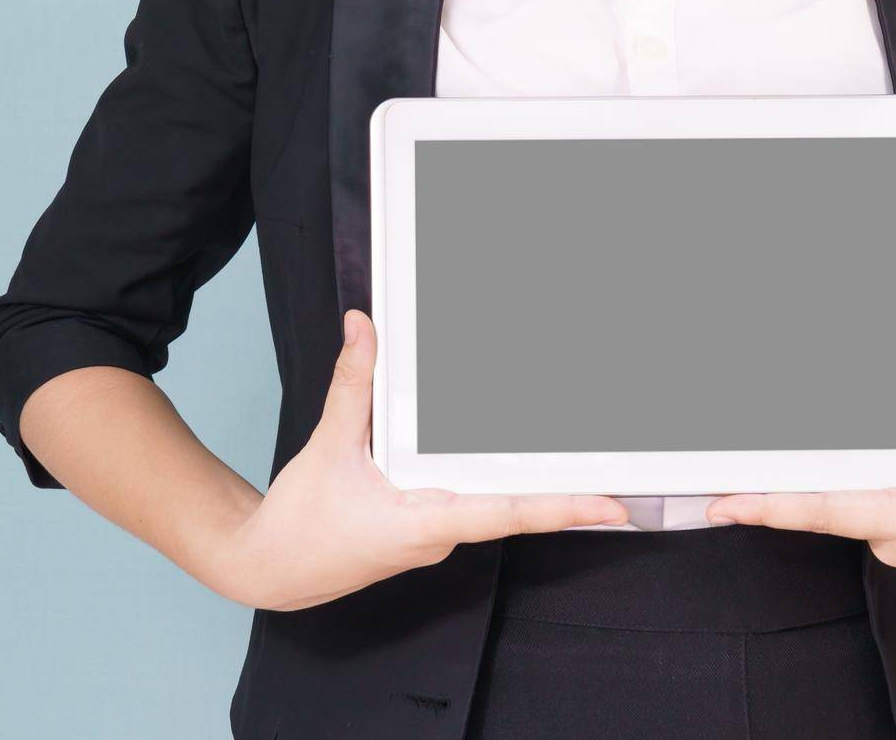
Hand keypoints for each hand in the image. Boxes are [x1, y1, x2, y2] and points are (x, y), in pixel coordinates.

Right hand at [211, 310, 631, 610]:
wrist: (271, 569)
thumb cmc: (301, 523)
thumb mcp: (328, 448)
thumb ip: (353, 385)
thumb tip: (363, 327)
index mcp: (422, 523)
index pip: (504, 513)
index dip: (560, 508)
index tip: (610, 506)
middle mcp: (439, 532)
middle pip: (515, 506)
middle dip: (567, 491)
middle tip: (623, 473)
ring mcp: (437, 530)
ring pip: (496, 502)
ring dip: (536, 483)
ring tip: (587, 455)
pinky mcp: (429, 523)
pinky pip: (473, 497)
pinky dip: (499, 476)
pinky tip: (520, 454)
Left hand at [704, 308, 895, 618]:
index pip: (828, 511)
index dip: (772, 506)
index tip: (724, 502)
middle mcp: (889, 538)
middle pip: (819, 504)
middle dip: (768, 488)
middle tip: (712, 472)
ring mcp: (888, 545)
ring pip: (839, 503)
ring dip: (811, 480)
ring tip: (759, 455)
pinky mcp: (893, 542)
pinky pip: (859, 507)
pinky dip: (843, 485)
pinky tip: (833, 461)